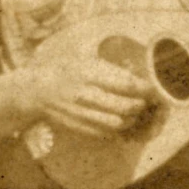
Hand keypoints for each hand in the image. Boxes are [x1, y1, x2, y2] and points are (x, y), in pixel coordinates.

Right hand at [23, 56, 156, 139]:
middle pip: (125, 106)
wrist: (35, 91)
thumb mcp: (81, 55)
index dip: (144, 88)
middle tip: (146, 101)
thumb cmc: (63, 69)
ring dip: (132, 119)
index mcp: (87, 72)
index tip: (153, 87)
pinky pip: (106, 133)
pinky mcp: (79, 126)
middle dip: (141, 105)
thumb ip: (106, 57)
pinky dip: (119, 130)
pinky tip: (122, 122)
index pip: (125, 83)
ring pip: (118, 123)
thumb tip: (135, 56)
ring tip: (135, 112)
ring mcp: (81, 113)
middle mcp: (84, 94)